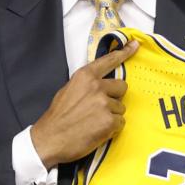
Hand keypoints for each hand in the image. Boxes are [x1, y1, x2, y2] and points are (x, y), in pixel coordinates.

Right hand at [31, 40, 137, 168]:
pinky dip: (112, 127)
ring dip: (111, 115)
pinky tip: (97, 130)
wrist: (49, 139)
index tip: (135, 45)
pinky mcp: (109, 121)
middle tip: (99, 108)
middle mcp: (96, 87)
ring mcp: (104, 104)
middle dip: (114, 97)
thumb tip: (100, 82)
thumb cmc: (58, 117)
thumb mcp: (68, 90)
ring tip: (94, 121)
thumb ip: (86, 84)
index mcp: (85, 77)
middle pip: (122, 87)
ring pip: (120, 107)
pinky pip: (120, 122)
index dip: (124, 53)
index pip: (109, 61)